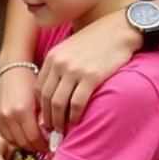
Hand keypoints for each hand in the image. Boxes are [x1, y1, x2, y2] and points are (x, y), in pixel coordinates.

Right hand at [0, 67, 43, 149]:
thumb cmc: (28, 80)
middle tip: (43, 146)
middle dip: (35, 146)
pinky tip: (21, 136)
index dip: (43, 145)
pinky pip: (4, 135)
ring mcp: (0, 117)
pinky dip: (13, 138)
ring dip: (24, 144)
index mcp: (22, 111)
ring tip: (33, 142)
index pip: (34, 138)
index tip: (50, 145)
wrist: (12, 70)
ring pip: (13, 141)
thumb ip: (44, 117)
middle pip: (23, 142)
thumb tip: (50, 133)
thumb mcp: (40, 98)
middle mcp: (9, 116)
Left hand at [37, 12, 131, 130]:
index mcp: (52, 57)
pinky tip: (76, 121)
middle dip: (47, 117)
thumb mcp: (70, 48)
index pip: (38, 88)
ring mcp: (75, 70)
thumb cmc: (96, 41)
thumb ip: (59, 65)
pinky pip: (77, 102)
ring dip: (59, 120)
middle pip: (46, 98)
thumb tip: (53, 90)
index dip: (40, 107)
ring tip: (62, 129)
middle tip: (51, 129)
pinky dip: (74, 115)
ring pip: (59, 103)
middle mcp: (60, 63)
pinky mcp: (92, 76)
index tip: (44, 117)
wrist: (119, 30)